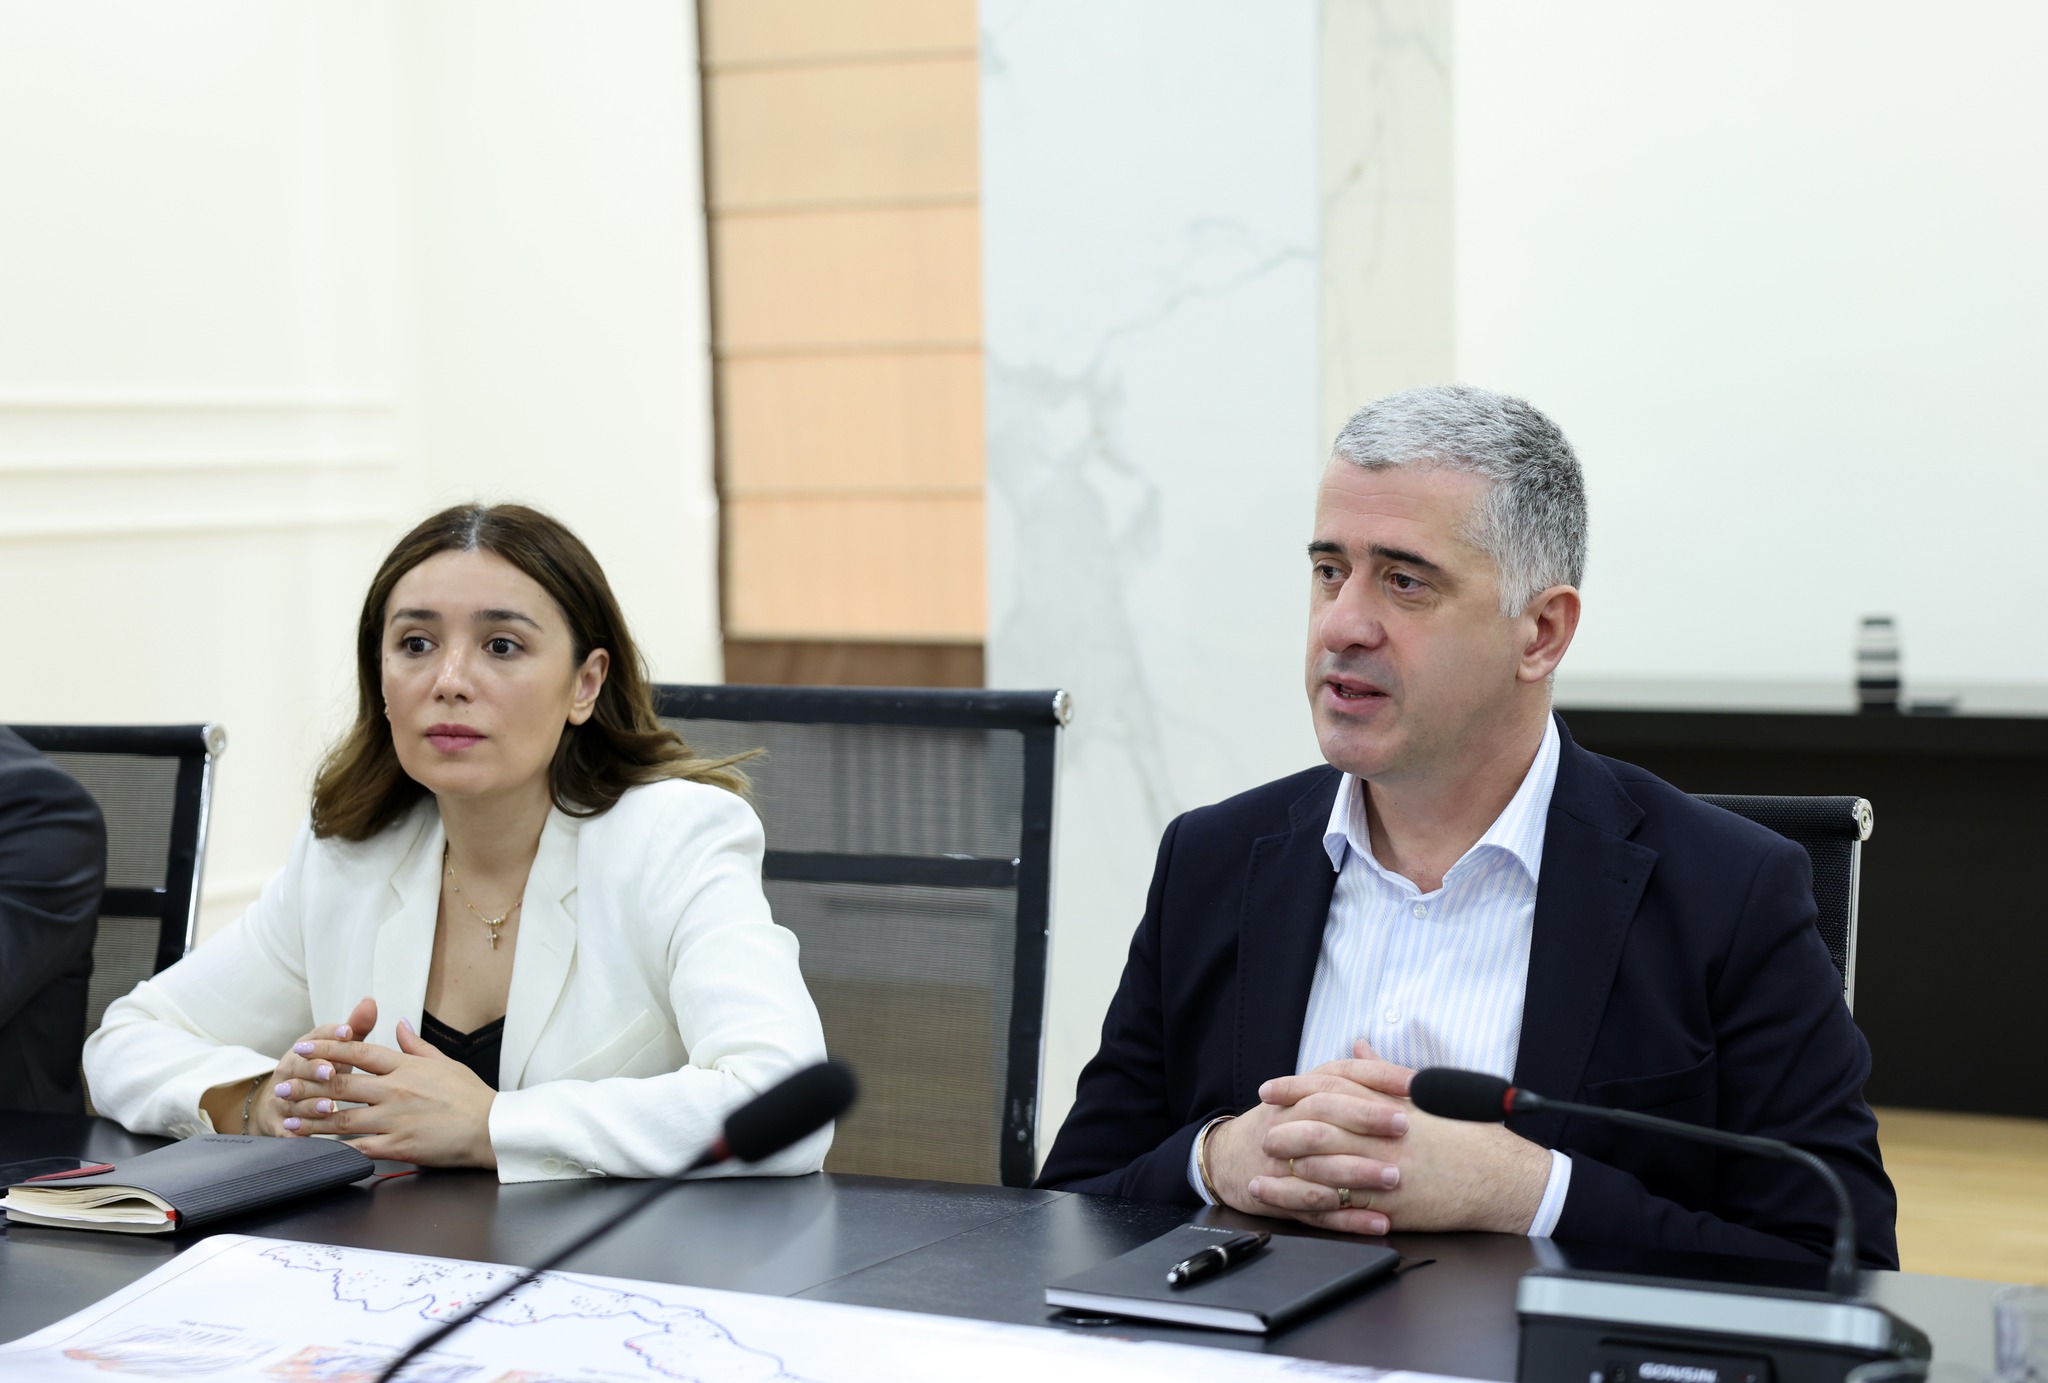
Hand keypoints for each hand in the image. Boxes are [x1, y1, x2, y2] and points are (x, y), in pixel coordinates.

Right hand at [241, 996, 377, 1137]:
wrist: (278, 1104)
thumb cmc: (320, 1071)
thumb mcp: (337, 1050)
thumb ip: (355, 1028)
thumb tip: (370, 1001)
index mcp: (306, 1049)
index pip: (318, 1036)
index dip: (333, 1034)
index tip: (349, 1031)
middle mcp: (290, 1070)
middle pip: (301, 1067)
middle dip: (316, 1068)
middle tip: (332, 1071)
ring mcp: (282, 1098)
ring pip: (294, 1100)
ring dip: (310, 1103)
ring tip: (328, 1106)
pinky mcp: (279, 1124)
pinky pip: (287, 1130)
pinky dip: (296, 1133)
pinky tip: (307, 1136)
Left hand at [285, 1019, 497, 1167]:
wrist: (491, 1129)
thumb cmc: (472, 1096)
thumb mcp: (446, 1062)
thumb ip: (416, 1045)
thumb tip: (398, 1023)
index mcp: (407, 1067)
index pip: (359, 1052)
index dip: (327, 1048)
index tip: (304, 1048)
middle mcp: (396, 1090)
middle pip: (341, 1083)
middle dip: (307, 1084)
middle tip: (283, 1085)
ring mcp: (395, 1118)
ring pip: (342, 1117)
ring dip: (311, 1118)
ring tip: (288, 1119)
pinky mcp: (397, 1145)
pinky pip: (358, 1147)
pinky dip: (333, 1148)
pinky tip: (315, 1149)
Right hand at [1204, 1042, 1414, 1235]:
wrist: (1225, 1158)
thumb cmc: (1278, 1124)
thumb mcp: (1304, 1093)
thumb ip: (1341, 1076)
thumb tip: (1371, 1047)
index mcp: (1301, 1093)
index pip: (1340, 1074)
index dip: (1377, 1076)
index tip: (1415, 1083)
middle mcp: (1289, 1121)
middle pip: (1325, 1111)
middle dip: (1365, 1117)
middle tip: (1404, 1125)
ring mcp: (1283, 1162)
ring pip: (1319, 1164)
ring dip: (1358, 1171)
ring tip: (1394, 1178)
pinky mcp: (1284, 1198)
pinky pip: (1316, 1209)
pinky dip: (1349, 1220)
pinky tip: (1379, 1223)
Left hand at [1252, 1044, 1550, 1233]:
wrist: (1506, 1178)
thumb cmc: (1473, 1134)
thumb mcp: (1431, 1093)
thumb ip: (1386, 1072)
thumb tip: (1360, 1047)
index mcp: (1392, 1104)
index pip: (1333, 1088)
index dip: (1296, 1086)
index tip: (1271, 1088)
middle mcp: (1386, 1135)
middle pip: (1321, 1124)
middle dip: (1285, 1124)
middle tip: (1262, 1125)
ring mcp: (1388, 1171)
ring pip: (1325, 1165)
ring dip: (1289, 1164)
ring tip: (1263, 1162)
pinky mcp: (1393, 1204)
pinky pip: (1344, 1203)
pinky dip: (1313, 1200)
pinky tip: (1293, 1200)